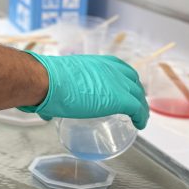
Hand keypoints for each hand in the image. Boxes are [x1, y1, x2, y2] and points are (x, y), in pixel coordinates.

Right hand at [19, 52, 148, 129]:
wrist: (48, 82)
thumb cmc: (47, 82)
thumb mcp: (57, 83)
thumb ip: (56, 97)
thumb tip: (46, 112)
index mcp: (96, 63)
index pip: (118, 67)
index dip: (124, 78)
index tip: (124, 87)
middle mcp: (110, 69)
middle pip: (132, 80)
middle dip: (135, 91)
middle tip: (133, 103)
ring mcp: (117, 83)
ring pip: (138, 95)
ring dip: (140, 106)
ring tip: (140, 117)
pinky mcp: (120, 99)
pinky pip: (138, 109)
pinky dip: (141, 117)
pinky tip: (140, 124)